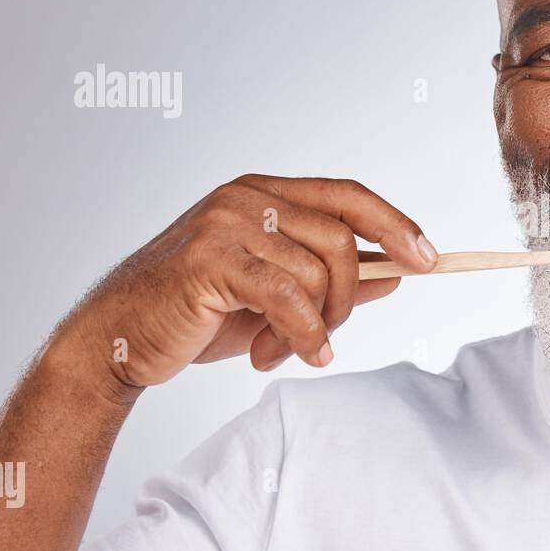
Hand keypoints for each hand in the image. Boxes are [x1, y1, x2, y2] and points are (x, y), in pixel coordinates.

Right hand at [56, 174, 437, 388]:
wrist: (118, 340)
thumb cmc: (197, 314)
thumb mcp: (276, 297)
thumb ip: (331, 281)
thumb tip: (397, 274)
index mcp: (264, 193)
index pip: (347, 196)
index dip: (394, 224)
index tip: (431, 258)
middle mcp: (247, 197)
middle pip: (342, 240)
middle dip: (347, 298)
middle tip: (323, 336)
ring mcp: (226, 224)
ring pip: (317, 273)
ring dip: (314, 326)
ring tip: (279, 350)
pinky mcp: (210, 261)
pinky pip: (288, 298)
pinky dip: (302, 334)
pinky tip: (287, 356)